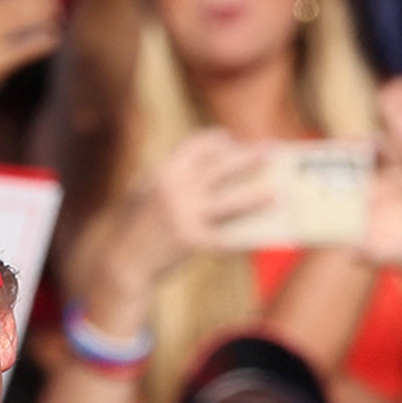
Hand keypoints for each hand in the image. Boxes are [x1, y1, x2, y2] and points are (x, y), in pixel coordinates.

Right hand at [109, 128, 272, 279]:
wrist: (122, 264)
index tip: (231, 139)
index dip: (217, 138)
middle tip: (271, 148)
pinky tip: (262, 237)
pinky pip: (226, 238)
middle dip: (249, 156)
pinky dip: (243, 239)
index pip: (196, 144)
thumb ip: (165, 174)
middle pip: (221, 167)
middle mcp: (177, 191)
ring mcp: (186, 217)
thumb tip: (195, 164)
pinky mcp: (192, 242)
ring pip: (232, 202)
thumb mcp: (141, 192)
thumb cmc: (133, 226)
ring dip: (257, 196)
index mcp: (164, 174)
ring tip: (278, 192)